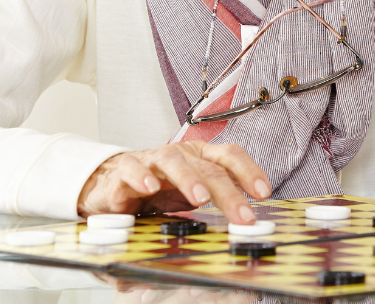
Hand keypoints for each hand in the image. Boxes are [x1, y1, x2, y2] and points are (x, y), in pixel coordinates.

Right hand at [77, 141, 270, 223]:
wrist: (111, 182)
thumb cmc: (156, 188)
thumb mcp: (189, 194)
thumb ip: (214, 201)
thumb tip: (247, 219)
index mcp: (199, 157)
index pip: (229, 156)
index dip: (248, 171)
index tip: (263, 192)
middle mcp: (180, 155)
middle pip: (207, 166)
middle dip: (228, 191)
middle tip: (242, 215)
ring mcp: (151, 161)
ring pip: (172, 160)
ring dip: (189, 178)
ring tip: (200, 198)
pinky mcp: (123, 172)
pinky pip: (132, 169)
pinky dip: (141, 176)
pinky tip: (149, 188)